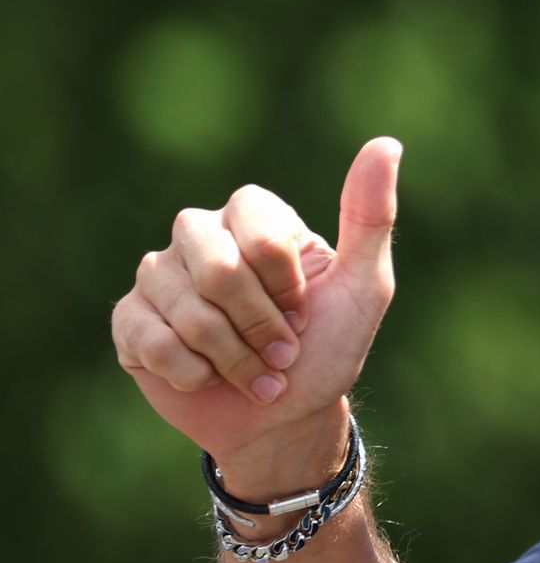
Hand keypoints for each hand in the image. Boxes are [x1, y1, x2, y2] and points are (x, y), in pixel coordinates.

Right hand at [112, 137, 402, 464]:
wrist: (285, 417)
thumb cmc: (328, 346)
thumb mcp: (364, 285)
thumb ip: (371, 216)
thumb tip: (386, 144)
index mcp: (255, 216)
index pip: (259, 230)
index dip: (285, 284)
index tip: (304, 312)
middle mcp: (201, 234)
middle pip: (217, 269)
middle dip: (258, 325)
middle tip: (282, 351)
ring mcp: (159, 274)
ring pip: (185, 309)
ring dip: (232, 357)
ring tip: (255, 373)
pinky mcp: (130, 319)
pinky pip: (149, 338)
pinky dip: (192, 372)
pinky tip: (209, 378)